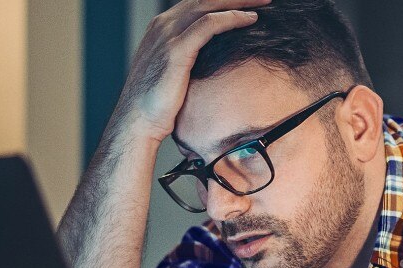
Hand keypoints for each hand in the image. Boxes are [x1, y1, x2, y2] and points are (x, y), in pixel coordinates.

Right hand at [111, 0, 269, 142]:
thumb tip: (212, 59)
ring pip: (209, 5)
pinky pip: (210, 24)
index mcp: (162, 27)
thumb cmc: (157, 102)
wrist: (137, 120)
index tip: (248, 3)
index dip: (224, 1)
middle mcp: (163, 25)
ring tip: (264, 3)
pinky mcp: (177, 49)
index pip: (197, 3)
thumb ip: (188, 57)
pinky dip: (232, 18)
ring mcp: (168, 35)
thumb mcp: (172, 71)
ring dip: (239, 2)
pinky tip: (251, 19)